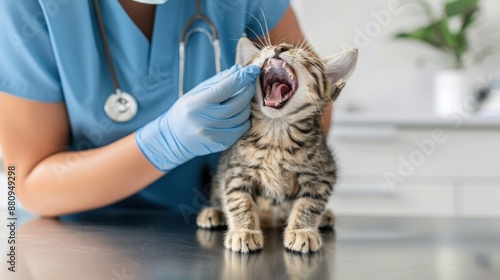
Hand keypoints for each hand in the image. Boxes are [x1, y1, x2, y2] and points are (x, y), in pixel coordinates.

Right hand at [135, 65, 260, 171]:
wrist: (175, 138)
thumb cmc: (187, 110)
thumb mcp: (197, 92)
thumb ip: (218, 81)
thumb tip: (239, 69)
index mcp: (198, 103)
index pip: (226, 88)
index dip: (243, 77)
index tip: (253, 69)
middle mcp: (207, 120)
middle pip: (239, 102)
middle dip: (248, 89)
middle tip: (250, 82)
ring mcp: (215, 134)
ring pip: (243, 115)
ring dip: (246, 104)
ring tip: (241, 98)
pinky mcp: (222, 143)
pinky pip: (242, 128)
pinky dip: (244, 119)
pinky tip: (238, 113)